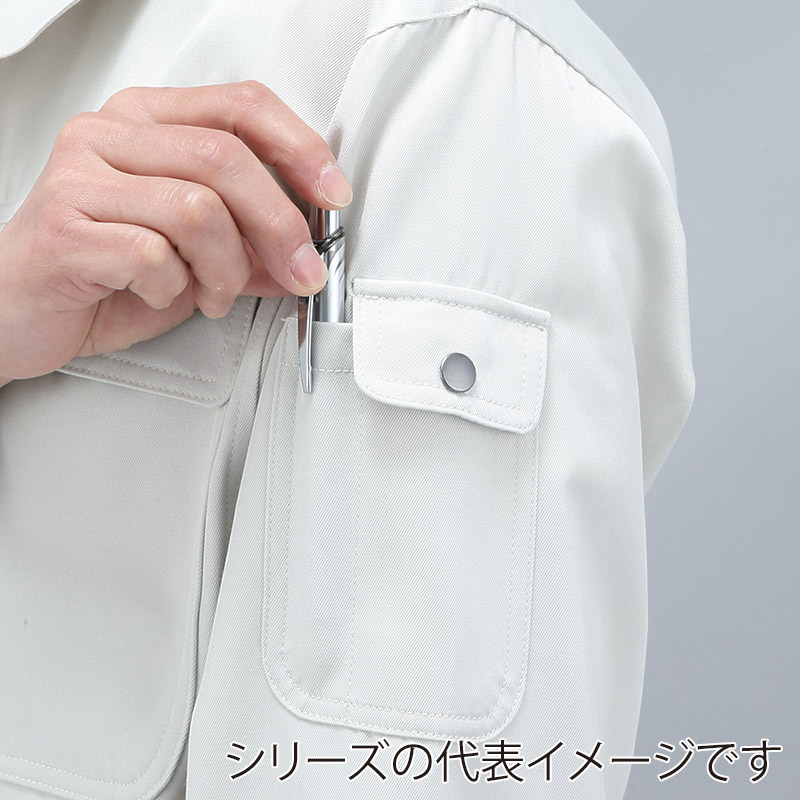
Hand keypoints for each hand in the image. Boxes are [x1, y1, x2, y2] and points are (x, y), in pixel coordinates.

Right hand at [0, 81, 351, 385]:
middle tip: (299, 271)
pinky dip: (177, 290)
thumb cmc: (105, 272)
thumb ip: (249, 245)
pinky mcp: (65, 228)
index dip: (301, 148)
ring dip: (226, 270)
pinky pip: (155, 256)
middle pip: (227, 159)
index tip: (334, 194)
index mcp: (148, 121)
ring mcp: (81, 177)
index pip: (241, 105)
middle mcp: (111, 135)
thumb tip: (307, 253)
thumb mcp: (195, 253)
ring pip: (198, 210)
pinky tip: (163, 294)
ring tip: (214, 294)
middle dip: (280, 228)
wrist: (22, 308)